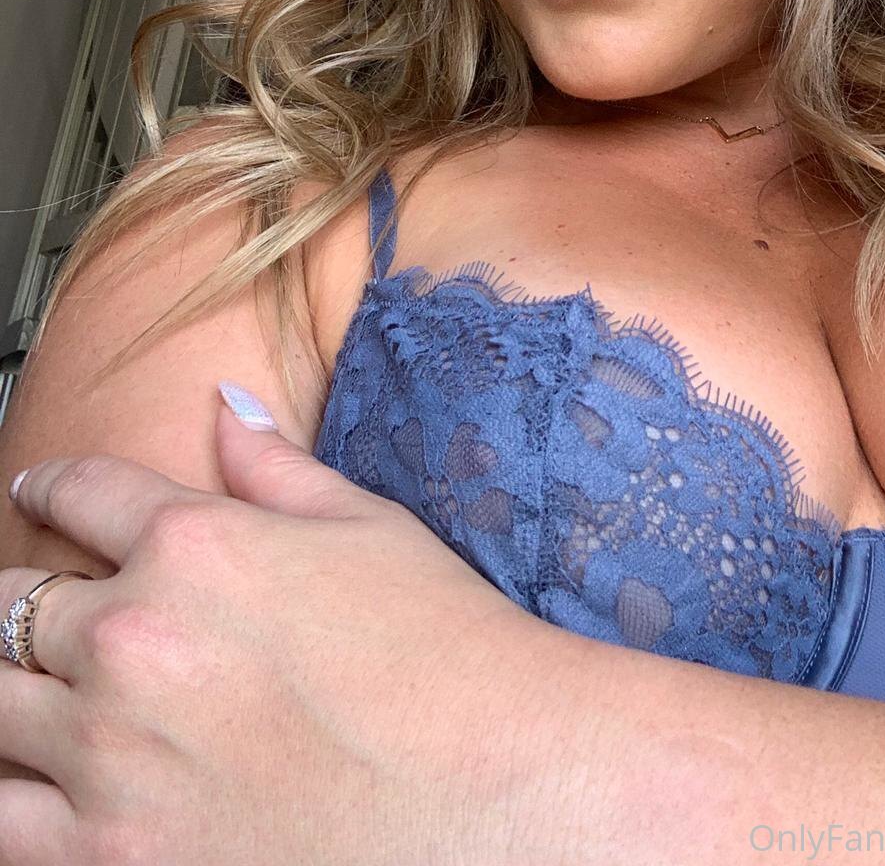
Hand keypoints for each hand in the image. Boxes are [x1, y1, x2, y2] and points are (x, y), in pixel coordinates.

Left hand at [0, 387, 585, 865]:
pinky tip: (39, 786)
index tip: (38, 488)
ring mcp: (111, 756)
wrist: (492, 786)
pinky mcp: (111, 855)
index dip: (52, 484)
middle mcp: (135, 640)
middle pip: (9, 611)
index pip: (82, 492)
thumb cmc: (444, 651)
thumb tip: (224, 406)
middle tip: (35, 618)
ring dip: (9, 700)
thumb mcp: (367, 526)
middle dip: (17, 607)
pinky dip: (13, 798)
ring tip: (33, 705)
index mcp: (194, 546)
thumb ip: (274, 467)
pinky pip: (1, 824)